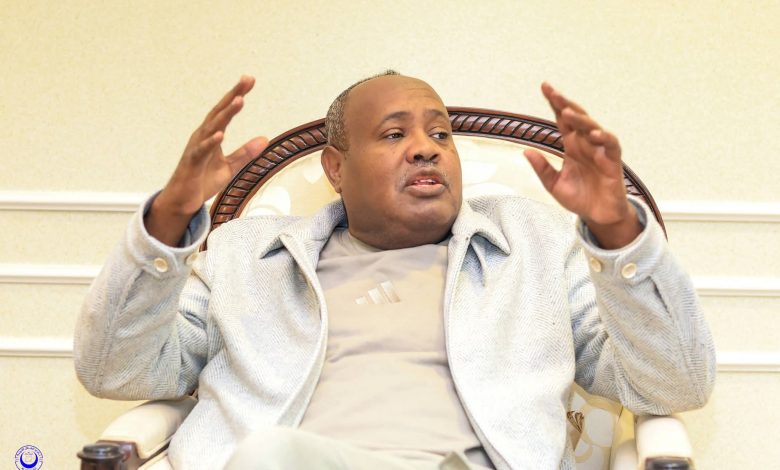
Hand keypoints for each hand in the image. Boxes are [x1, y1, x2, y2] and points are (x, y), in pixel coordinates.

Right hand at [145, 76, 268, 245]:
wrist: (184, 201)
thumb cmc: (202, 180)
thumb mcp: (230, 166)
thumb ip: (246, 152)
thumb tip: (265, 139)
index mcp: (211, 135)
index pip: (226, 111)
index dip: (237, 95)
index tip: (250, 80)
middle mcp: (202, 136)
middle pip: (219, 112)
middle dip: (233, 95)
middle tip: (246, 80)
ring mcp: (196, 148)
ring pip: (212, 127)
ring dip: (225, 114)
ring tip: (239, 101)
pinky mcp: (191, 163)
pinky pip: (201, 151)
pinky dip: (210, 142)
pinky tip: (220, 134)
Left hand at [524, 82, 640, 248]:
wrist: (598, 216)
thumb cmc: (579, 198)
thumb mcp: (553, 185)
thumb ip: (542, 168)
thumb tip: (525, 152)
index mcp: (571, 146)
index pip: (562, 120)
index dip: (554, 103)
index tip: (545, 87)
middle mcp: (586, 144)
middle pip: (576, 118)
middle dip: (564, 103)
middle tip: (552, 92)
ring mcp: (600, 151)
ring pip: (592, 127)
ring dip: (580, 119)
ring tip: (567, 112)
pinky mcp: (613, 161)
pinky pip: (610, 145)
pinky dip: (604, 138)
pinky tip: (594, 134)